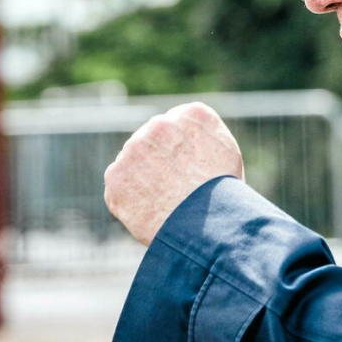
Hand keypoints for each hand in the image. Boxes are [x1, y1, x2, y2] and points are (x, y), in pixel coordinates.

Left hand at [104, 102, 244, 244]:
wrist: (204, 227)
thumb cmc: (223, 195)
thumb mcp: (225, 152)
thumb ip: (200, 135)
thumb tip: (184, 139)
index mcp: (193, 114)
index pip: (180, 124)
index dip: (186, 149)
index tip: (194, 168)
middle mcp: (160, 123)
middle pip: (155, 140)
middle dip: (161, 159)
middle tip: (178, 187)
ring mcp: (134, 147)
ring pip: (135, 161)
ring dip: (144, 176)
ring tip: (166, 201)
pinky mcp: (116, 174)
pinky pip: (120, 184)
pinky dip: (130, 197)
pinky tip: (150, 209)